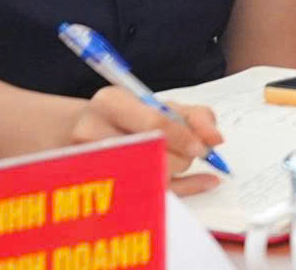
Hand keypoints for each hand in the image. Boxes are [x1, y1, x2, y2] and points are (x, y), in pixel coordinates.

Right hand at [69, 85, 221, 175]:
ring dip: (176, 171)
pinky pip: (145, 194)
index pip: (154, 122)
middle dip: (182, 156)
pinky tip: (203, 182)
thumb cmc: (128, 117)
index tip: (203, 148)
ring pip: (149, 176)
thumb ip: (195, 116)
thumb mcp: (160, 105)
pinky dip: (183, 189)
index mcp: (110, 102)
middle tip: (192, 152)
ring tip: (177, 159)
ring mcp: (91, 161)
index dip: (184, 137)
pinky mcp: (97, 186)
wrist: (80, 134)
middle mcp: (92, 131)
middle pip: (152, 152)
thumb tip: (215, 139)